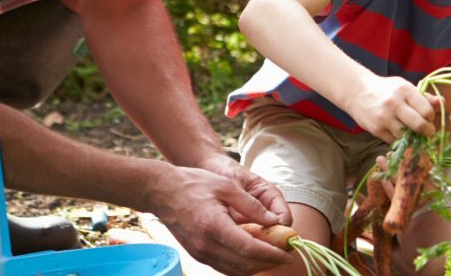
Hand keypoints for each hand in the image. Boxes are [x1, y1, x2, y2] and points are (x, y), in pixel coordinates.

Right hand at [148, 163, 291, 274]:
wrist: (162, 192)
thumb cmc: (194, 184)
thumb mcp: (227, 186)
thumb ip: (252, 205)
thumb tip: (274, 221)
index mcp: (214, 227)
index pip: (249, 249)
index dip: (272, 254)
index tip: (288, 253)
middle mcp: (206, 246)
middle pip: (245, 265)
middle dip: (269, 263)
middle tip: (286, 255)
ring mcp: (200, 253)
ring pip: (235, 271)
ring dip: (257, 266)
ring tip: (273, 255)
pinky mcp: (198, 255)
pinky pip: (225, 267)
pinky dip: (242, 265)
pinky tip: (253, 254)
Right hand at [343, 76, 439, 141]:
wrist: (357, 92)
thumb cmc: (386, 90)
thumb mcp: (404, 87)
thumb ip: (423, 97)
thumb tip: (441, 102)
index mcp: (404, 90)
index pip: (426, 110)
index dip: (430, 117)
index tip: (428, 118)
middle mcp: (394, 104)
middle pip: (419, 125)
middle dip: (427, 131)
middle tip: (427, 132)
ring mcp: (384, 118)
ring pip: (407, 136)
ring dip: (413, 137)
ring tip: (412, 132)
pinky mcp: (376, 129)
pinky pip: (394, 141)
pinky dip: (400, 140)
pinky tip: (399, 133)